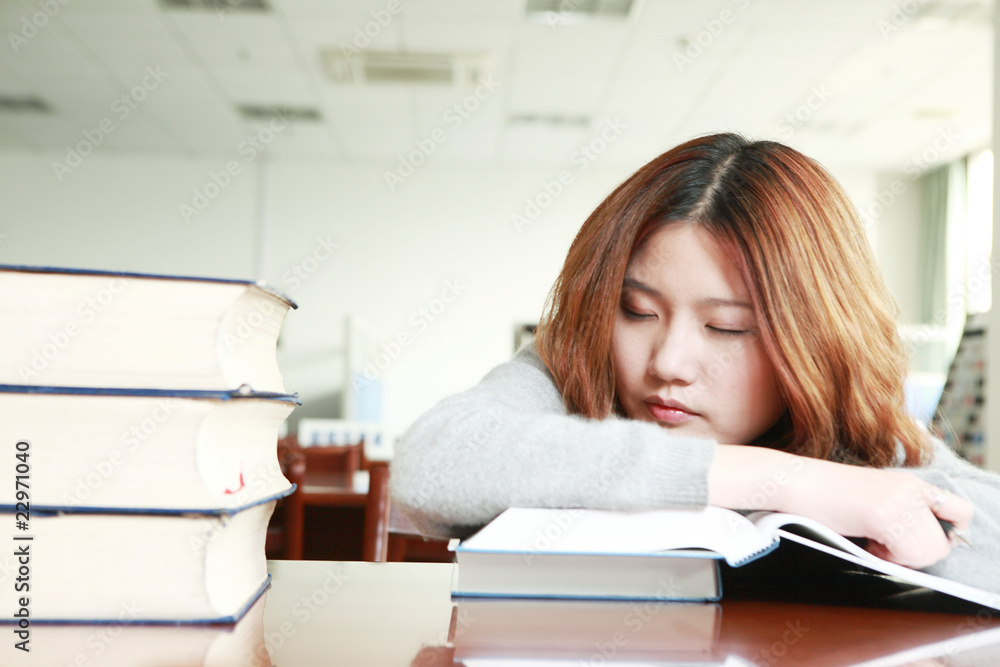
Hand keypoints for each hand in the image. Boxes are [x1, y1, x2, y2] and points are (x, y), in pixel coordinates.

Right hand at [782, 457, 973, 568]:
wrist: (794, 481)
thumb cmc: (824, 492)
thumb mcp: (873, 495)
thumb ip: (900, 511)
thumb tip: (920, 544)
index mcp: (911, 482)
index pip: (960, 511)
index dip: (947, 535)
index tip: (921, 544)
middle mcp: (911, 489)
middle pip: (943, 542)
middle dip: (916, 555)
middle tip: (885, 547)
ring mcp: (899, 501)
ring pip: (928, 551)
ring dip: (902, 558)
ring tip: (874, 545)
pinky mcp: (883, 514)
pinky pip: (907, 553)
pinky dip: (888, 559)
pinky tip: (867, 545)